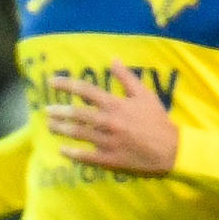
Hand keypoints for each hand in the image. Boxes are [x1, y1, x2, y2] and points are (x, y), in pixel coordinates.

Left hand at [48, 64, 176, 173]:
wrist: (171, 149)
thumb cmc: (157, 121)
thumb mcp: (145, 95)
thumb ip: (126, 77)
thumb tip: (113, 59)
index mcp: (116, 105)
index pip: (85, 90)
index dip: (66, 85)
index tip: (51, 82)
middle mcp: (108, 122)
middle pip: (77, 114)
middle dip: (59, 111)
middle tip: (47, 110)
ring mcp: (107, 142)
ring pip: (78, 134)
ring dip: (61, 129)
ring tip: (50, 126)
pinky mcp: (109, 159)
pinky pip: (86, 157)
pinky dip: (72, 154)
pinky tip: (62, 150)